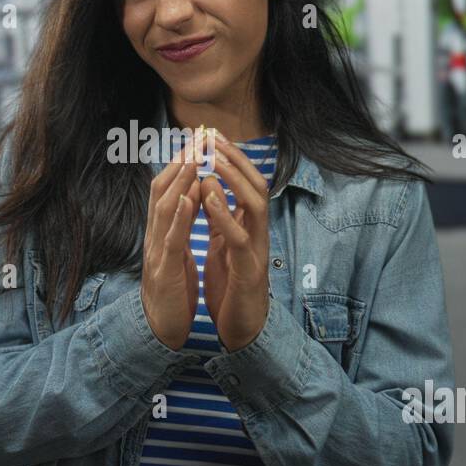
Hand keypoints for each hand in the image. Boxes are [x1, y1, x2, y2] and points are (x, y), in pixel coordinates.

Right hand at [140, 145, 201, 349]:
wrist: (160, 330)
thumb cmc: (172, 290)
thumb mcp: (178, 252)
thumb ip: (180, 226)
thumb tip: (190, 197)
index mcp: (162, 231)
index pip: (168, 189)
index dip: (181, 163)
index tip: (198, 139)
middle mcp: (155, 235)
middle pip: (162, 190)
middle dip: (180, 161)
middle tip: (197, 136)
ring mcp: (156, 252)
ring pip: (164, 209)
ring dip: (179, 181)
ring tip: (193, 157)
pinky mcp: (164, 271)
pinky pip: (171, 240)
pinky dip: (179, 218)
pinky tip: (188, 199)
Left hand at [199, 133, 270, 351]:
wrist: (242, 330)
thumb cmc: (232, 287)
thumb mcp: (225, 246)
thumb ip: (222, 219)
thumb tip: (210, 187)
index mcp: (249, 227)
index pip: (246, 183)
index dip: (231, 158)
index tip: (211, 134)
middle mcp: (258, 233)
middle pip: (257, 185)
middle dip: (236, 158)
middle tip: (215, 136)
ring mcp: (257, 251)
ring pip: (256, 206)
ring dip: (234, 180)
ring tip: (213, 159)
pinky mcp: (249, 273)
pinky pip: (239, 240)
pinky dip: (224, 217)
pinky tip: (207, 199)